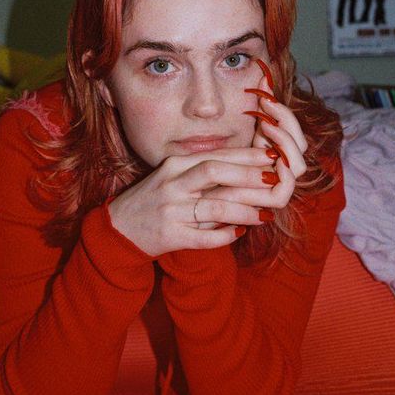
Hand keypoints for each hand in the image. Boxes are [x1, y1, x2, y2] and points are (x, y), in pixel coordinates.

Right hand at [107, 146, 273, 257]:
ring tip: (265, 214)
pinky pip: (204, 238)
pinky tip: (240, 234)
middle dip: (248, 176)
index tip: (271, 157)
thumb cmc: (155, 199)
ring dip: (244, 211)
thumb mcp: (173, 176)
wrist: (120, 228)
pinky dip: (224, 236)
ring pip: (214, 207)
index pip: (215, 156)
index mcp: (174, 165)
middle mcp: (172, 184)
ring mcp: (171, 211)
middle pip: (214, 173)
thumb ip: (202, 171)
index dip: (246, 156)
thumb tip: (245, 167)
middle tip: (274, 181)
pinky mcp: (170, 236)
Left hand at [220, 58, 307, 217]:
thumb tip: (263, 69)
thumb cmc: (206, 162)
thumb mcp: (229, 128)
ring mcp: (277, 185)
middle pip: (300, 144)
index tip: (263, 91)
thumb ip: (251, 106)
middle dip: (285, 121)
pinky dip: (284, 168)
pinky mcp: (272, 202)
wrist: (189, 196)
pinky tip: (270, 151)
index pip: (290, 129)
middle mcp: (279, 168)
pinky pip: (287, 187)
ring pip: (298, 165)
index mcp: (272, 151)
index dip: (282, 110)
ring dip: (286, 141)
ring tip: (266, 124)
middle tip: (265, 105)